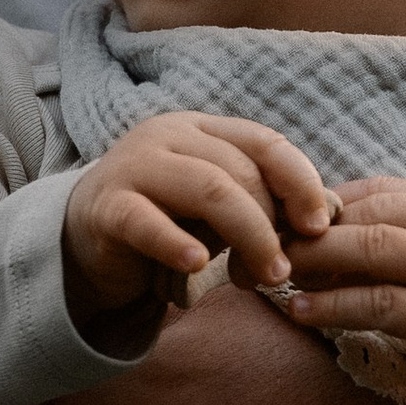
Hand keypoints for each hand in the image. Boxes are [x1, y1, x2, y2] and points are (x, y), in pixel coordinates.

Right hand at [62, 113, 334, 331]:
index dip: (301, 183)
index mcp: (202, 129)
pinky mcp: (107, 207)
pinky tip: (199, 266)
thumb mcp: (215, 209)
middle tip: (282, 269)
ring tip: (262, 276)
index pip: (265, 143)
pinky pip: (148, 222)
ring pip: (208, 190)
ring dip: (247, 236)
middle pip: (241, 171)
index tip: (318, 227)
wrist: (84, 240)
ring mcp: (135, 167)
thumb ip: (258, 205)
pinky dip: (178, 244)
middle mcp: (169, 137)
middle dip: (272, 224)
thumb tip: (321, 224)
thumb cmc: (165, 224)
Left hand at [279, 177, 405, 404]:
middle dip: (309, 228)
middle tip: (262, 246)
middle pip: (372, 213)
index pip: (383, 190)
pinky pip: (381, 304)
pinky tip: (300, 311)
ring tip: (270, 274)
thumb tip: (332, 236)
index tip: (283, 223)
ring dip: (314, 261)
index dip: (326, 203)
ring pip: (374, 249)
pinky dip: (333, 305)